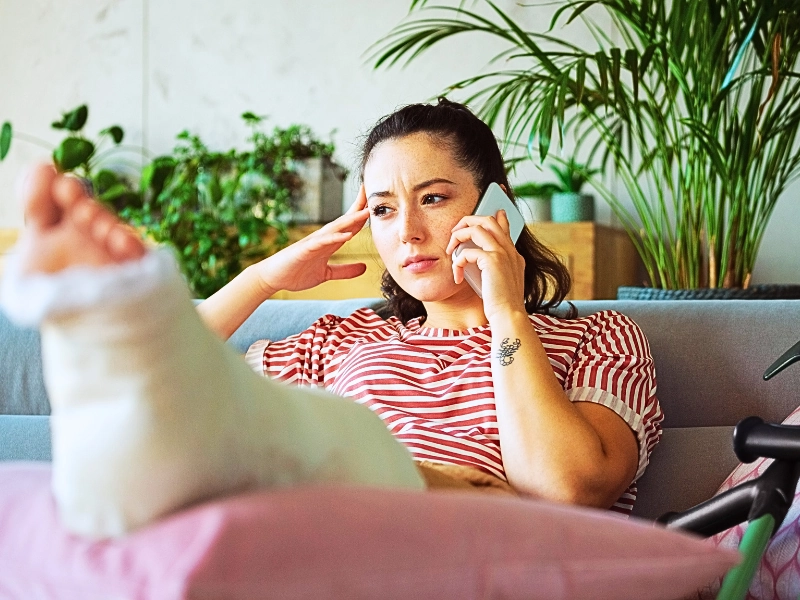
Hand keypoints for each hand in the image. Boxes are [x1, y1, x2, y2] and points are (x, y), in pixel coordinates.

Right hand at [251, 186, 369, 294]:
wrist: (273, 278)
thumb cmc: (297, 273)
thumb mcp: (327, 273)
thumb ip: (345, 271)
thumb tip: (364, 268)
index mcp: (329, 243)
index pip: (349, 225)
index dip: (362, 213)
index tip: (375, 202)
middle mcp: (323, 238)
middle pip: (344, 220)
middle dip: (359, 207)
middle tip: (372, 192)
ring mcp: (313, 242)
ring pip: (335, 228)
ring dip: (351, 219)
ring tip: (366, 212)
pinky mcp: (305, 250)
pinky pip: (321, 242)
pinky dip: (334, 238)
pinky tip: (346, 236)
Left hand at [445, 210, 526, 320]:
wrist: (508, 315)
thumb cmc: (500, 304)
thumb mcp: (498, 281)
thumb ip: (491, 267)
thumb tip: (475, 258)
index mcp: (512, 254)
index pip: (504, 225)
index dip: (498, 214)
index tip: (494, 207)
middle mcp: (509, 250)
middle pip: (488, 219)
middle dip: (467, 221)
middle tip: (455, 233)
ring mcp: (502, 253)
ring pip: (477, 228)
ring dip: (458, 236)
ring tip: (450, 251)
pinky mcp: (492, 261)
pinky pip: (467, 252)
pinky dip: (458, 262)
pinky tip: (457, 276)